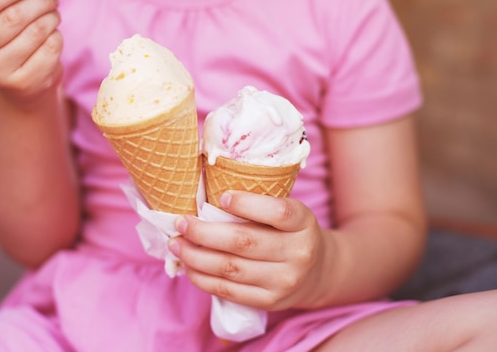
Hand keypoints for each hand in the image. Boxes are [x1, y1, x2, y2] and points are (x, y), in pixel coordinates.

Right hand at [0, 0, 62, 107]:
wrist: (16, 83)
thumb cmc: (4, 39)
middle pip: (13, 17)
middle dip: (39, 2)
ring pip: (34, 32)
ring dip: (51, 18)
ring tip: (54, 14)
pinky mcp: (22, 83)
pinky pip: (49, 50)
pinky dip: (56, 36)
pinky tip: (53, 35)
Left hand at [169, 191, 330, 310]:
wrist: (320, 272)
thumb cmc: (292, 233)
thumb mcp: (289, 213)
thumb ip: (259, 205)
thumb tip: (206, 194)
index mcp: (303, 222)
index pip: (277, 211)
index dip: (246, 204)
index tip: (221, 196)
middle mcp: (298, 253)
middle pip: (243, 242)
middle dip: (204, 232)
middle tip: (181, 222)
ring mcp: (284, 280)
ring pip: (230, 268)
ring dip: (195, 256)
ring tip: (176, 244)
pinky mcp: (270, 301)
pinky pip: (229, 290)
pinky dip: (203, 278)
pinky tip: (189, 266)